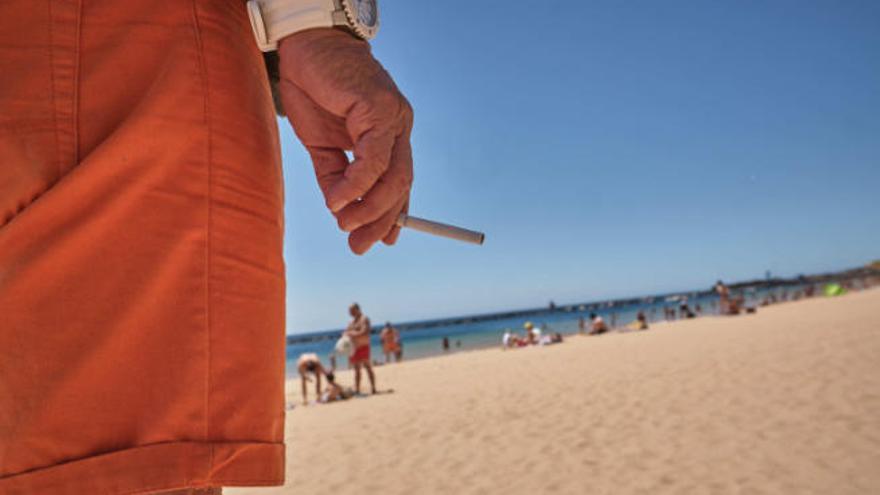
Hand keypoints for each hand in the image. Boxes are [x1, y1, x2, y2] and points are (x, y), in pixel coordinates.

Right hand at [278, 29, 413, 254]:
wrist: (304, 47)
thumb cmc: (314, 89)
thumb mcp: (321, 143)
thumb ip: (333, 174)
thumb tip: (338, 209)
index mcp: (389, 134)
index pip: (399, 182)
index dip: (393, 214)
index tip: (379, 241)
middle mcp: (398, 126)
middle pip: (402, 185)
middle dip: (381, 220)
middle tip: (357, 245)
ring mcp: (393, 117)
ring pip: (394, 176)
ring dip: (370, 207)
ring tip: (345, 224)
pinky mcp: (379, 108)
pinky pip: (373, 158)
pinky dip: (356, 184)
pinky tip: (338, 200)